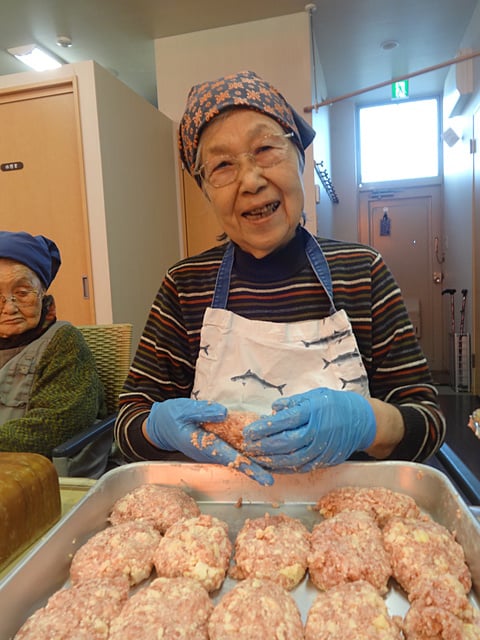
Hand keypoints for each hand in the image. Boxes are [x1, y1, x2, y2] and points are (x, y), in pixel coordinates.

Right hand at [145, 398, 272, 484]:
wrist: (161, 425)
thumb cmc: (172, 417)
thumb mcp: (184, 410)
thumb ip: (203, 411)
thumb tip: (224, 413)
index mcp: (204, 446)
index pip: (231, 458)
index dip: (249, 467)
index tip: (265, 478)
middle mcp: (212, 453)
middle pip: (239, 463)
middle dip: (258, 469)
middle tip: (278, 478)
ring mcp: (214, 450)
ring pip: (238, 457)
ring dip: (256, 461)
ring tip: (278, 465)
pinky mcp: (216, 445)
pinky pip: (234, 450)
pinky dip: (248, 451)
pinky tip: (264, 449)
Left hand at [242, 388, 375, 471]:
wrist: (361, 421)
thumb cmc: (335, 404)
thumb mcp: (313, 396)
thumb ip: (292, 403)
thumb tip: (272, 410)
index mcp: (313, 412)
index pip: (284, 422)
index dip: (264, 428)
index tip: (249, 432)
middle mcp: (317, 432)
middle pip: (285, 443)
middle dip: (263, 446)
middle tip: (247, 446)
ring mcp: (321, 449)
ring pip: (292, 459)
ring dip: (271, 461)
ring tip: (255, 458)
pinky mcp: (324, 460)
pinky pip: (301, 467)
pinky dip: (284, 468)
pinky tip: (272, 466)